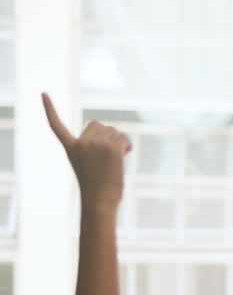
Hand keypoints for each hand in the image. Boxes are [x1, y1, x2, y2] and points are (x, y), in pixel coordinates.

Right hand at [43, 93, 131, 208]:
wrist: (99, 200)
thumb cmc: (96, 188)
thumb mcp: (90, 165)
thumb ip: (95, 147)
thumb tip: (116, 135)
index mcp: (71, 147)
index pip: (56, 125)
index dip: (49, 109)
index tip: (43, 93)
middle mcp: (81, 143)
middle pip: (98, 124)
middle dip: (106, 135)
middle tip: (107, 155)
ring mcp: (97, 144)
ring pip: (113, 131)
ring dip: (118, 142)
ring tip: (114, 161)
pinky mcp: (112, 148)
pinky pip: (124, 138)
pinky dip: (127, 146)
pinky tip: (124, 156)